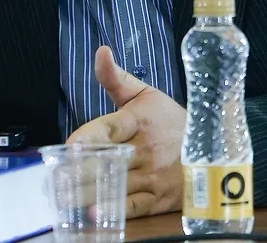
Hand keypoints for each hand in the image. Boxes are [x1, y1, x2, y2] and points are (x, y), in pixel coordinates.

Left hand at [67, 46, 185, 217]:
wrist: (210, 145)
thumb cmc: (170, 119)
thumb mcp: (146, 95)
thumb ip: (116, 78)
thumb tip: (100, 52)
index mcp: (140, 120)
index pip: (111, 128)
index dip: (91, 137)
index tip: (70, 145)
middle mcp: (146, 148)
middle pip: (109, 160)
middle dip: (81, 170)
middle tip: (56, 178)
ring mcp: (153, 175)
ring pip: (116, 184)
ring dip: (87, 193)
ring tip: (63, 197)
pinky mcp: (158, 198)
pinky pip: (133, 205)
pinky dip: (112, 209)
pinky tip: (93, 213)